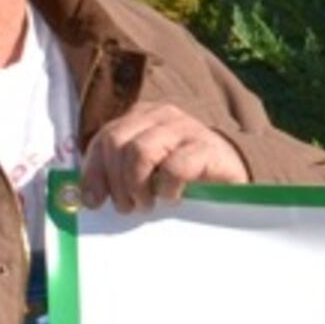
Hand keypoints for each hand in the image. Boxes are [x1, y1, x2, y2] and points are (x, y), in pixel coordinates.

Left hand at [77, 103, 247, 212]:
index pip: (104, 138)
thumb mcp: (147, 172)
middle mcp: (161, 116)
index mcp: (142, 117)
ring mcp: (185, 128)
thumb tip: (89, 197)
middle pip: (116, 142)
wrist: (235, 178)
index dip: (94, 172)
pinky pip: (174, 167)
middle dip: (115, 181)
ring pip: (139, 151)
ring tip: (147, 205)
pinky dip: (167, 188)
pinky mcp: (206, 147)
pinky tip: (173, 198)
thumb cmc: (186, 179)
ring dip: (136, 185)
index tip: (95, 202)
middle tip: (127, 207)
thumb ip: (118, 174)